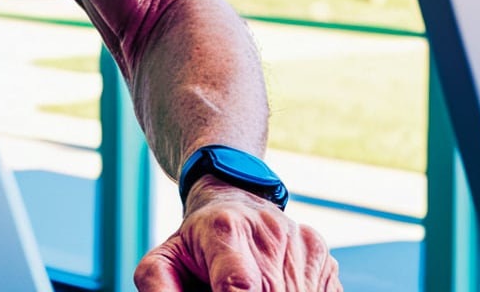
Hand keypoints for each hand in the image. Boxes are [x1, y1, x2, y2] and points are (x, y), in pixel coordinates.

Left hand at [134, 178, 339, 291]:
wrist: (232, 197)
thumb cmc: (194, 240)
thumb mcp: (166, 260)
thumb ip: (158, 286)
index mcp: (225, 229)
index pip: (239, 285)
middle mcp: (268, 232)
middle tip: (230, 290)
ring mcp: (300, 241)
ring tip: (253, 285)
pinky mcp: (320, 254)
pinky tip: (274, 286)